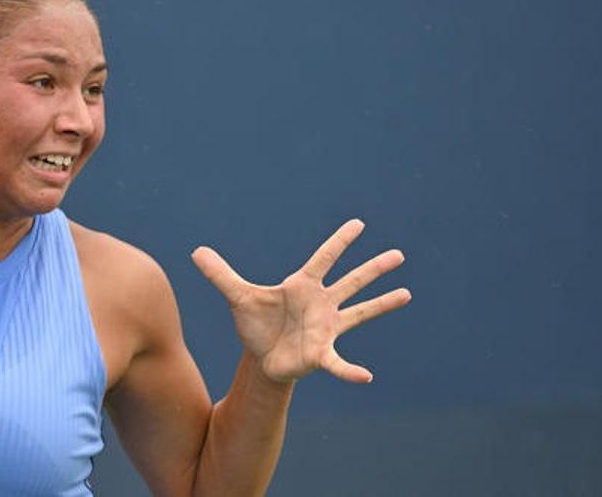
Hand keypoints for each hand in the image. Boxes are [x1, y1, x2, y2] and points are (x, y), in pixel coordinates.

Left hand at [192, 220, 409, 383]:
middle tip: (398, 254)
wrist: (261, 357)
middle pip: (351, 281)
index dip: (340, 241)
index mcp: (302, 285)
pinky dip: (351, 370)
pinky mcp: (322, 352)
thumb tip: (195, 251)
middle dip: (373, 268)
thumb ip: (220, 274)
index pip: (324, 258)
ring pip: (359, 311)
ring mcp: (326, 326)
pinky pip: (339, 362)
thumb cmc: (256, 324)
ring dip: (382, 304)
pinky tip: (366, 377)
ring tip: (406, 293)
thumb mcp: (237, 297)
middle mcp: (321, 303)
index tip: (359, 224)